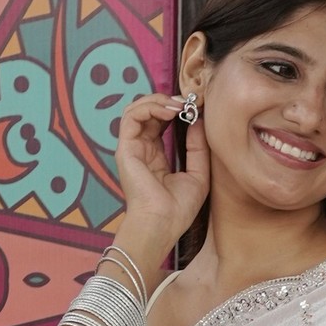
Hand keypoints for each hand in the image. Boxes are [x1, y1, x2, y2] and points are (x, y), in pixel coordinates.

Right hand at [109, 92, 207, 273]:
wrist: (162, 224)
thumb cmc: (178, 208)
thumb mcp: (198, 173)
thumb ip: (198, 146)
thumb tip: (199, 120)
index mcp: (156, 155)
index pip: (161, 122)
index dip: (177, 110)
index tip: (197, 107)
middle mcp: (141, 149)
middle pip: (148, 112)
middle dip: (169, 101)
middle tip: (190, 102)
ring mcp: (132, 148)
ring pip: (137, 109)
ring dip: (159, 100)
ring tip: (179, 105)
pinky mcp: (125, 148)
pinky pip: (132, 116)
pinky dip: (150, 107)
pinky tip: (170, 111)